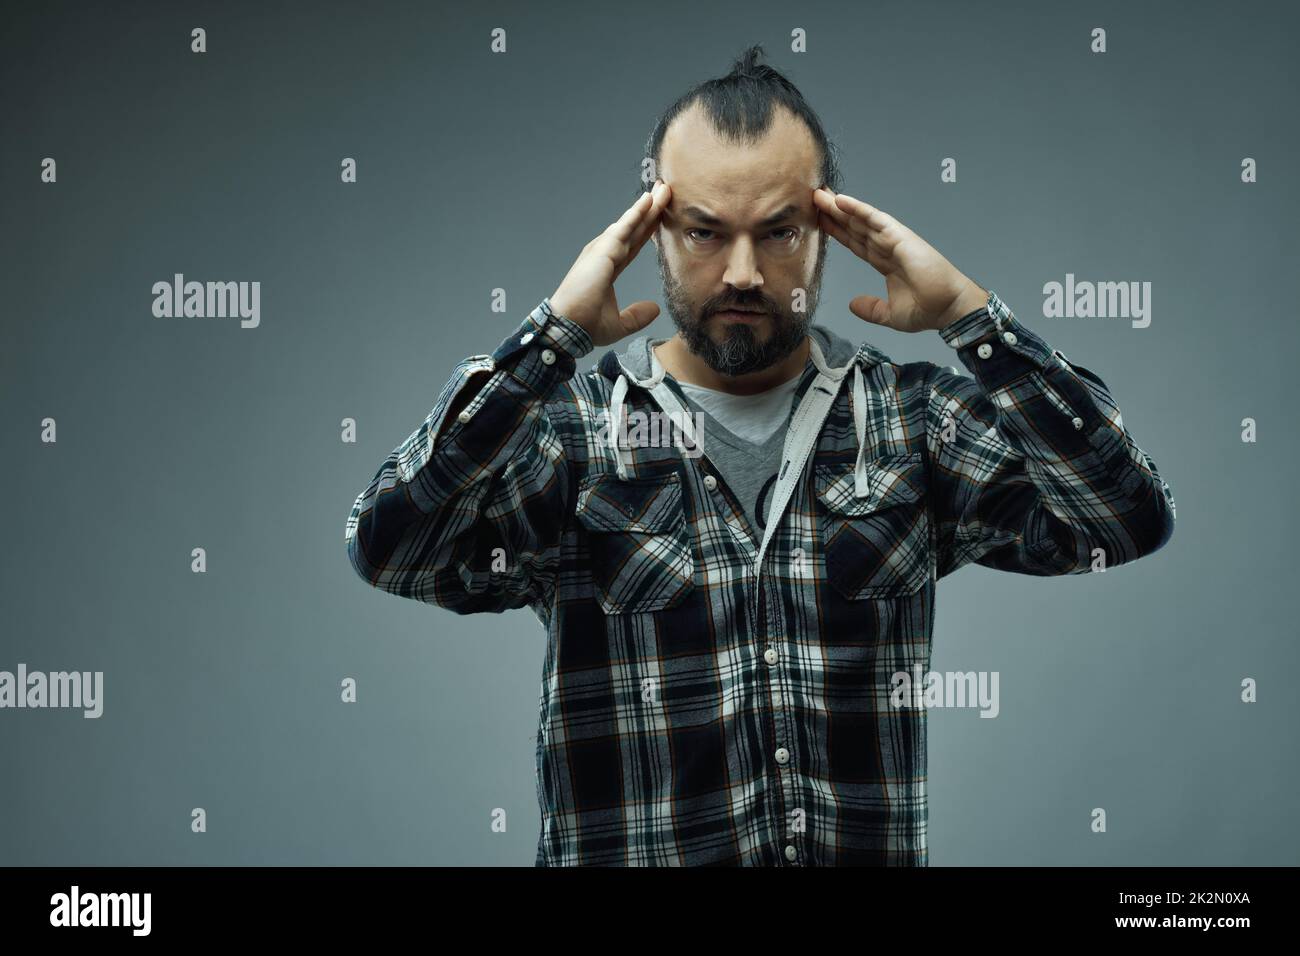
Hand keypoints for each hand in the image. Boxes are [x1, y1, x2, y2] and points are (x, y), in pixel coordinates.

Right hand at [548, 181, 671, 345]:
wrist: (569, 329)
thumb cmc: (585, 326)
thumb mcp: (619, 324)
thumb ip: (637, 316)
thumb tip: (655, 308)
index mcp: (607, 269)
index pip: (633, 245)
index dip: (647, 230)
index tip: (660, 215)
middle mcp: (604, 255)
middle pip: (634, 229)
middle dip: (650, 211)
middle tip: (665, 192)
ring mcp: (602, 251)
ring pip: (631, 224)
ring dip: (648, 206)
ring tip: (663, 189)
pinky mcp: (602, 251)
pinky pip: (623, 229)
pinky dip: (636, 213)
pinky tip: (648, 200)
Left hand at [813, 188, 986, 332]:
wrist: (948, 308)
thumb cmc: (928, 309)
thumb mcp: (890, 314)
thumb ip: (871, 308)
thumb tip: (852, 304)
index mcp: (886, 263)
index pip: (856, 243)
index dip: (837, 232)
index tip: (819, 222)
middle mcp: (888, 248)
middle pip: (855, 227)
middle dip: (834, 214)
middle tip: (813, 199)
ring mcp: (894, 240)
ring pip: (861, 220)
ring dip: (840, 207)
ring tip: (820, 194)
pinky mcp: (901, 237)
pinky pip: (876, 219)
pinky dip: (858, 209)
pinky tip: (841, 201)